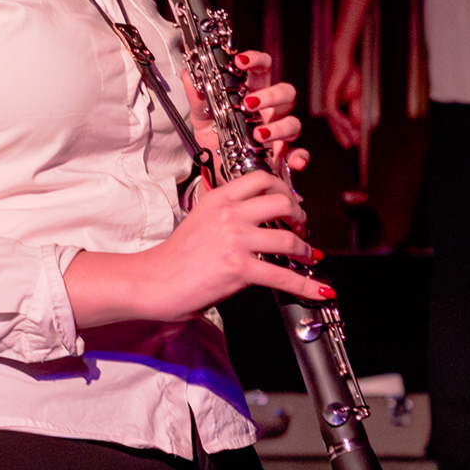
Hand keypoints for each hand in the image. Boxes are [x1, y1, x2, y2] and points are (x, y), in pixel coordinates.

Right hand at [67, 169, 319, 333]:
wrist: (152, 282)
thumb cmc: (174, 259)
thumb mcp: (200, 222)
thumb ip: (228, 216)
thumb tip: (259, 226)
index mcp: (219, 198)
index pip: (263, 179)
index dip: (285, 190)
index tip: (291, 204)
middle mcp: (229, 214)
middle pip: (282, 202)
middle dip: (300, 217)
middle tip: (302, 229)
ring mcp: (235, 240)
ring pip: (288, 239)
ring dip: (306, 250)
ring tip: (308, 258)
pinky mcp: (238, 268)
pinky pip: (283, 276)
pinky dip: (306, 285)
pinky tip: (317, 290)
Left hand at [186, 52, 308, 177]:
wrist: (217, 174)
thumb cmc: (216, 141)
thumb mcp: (202, 120)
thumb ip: (197, 98)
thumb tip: (187, 74)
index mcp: (252, 94)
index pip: (262, 69)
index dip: (256, 60)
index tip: (240, 61)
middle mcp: (270, 111)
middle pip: (285, 92)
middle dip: (271, 95)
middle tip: (249, 104)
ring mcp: (279, 133)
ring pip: (293, 122)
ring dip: (278, 127)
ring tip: (258, 135)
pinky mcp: (283, 156)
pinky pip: (300, 154)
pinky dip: (300, 156)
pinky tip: (292, 160)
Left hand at [322, 55, 362, 149]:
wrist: (344, 60)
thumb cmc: (349, 76)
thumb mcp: (356, 97)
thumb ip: (357, 110)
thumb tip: (359, 125)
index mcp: (336, 106)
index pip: (340, 124)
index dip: (346, 134)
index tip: (353, 144)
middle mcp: (330, 105)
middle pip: (336, 124)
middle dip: (344, 135)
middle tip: (352, 145)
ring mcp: (328, 101)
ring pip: (335, 120)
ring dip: (345, 130)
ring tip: (353, 138)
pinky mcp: (329, 96)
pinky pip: (334, 111)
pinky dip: (341, 119)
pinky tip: (348, 125)